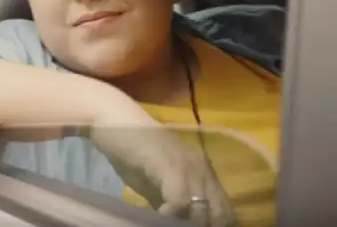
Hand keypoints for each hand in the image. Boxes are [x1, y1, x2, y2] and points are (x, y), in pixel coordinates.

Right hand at [90, 121, 237, 226]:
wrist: (112, 120)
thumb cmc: (129, 150)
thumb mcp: (153, 184)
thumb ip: (167, 202)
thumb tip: (176, 222)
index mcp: (201, 172)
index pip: (224, 209)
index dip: (213, 224)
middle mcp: (201, 168)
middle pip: (218, 212)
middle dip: (202, 225)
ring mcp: (188, 165)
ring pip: (202, 208)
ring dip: (188, 223)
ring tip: (171, 225)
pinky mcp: (170, 164)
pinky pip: (180, 200)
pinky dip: (171, 214)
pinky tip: (158, 216)